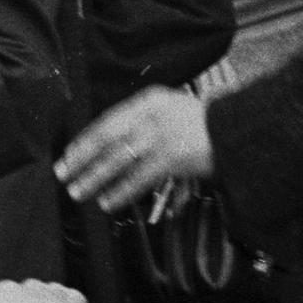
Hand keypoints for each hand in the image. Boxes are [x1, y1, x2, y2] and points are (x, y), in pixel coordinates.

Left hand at [56, 87, 212, 212]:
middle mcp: (150, 116)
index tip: (69, 154)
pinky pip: (138, 178)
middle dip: (80, 159)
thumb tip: (109, 145)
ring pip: (116, 160)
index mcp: (148, 101)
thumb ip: (142, 121)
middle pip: (105, 139)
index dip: (84, 139)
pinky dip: (120, 191)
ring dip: (94, 178)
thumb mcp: (170, 108)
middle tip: (63, 173)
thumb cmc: (203, 123)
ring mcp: (160, 137)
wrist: (239, 130)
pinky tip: (107, 201)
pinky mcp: (171, 159)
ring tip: (78, 192)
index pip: (106, 120)